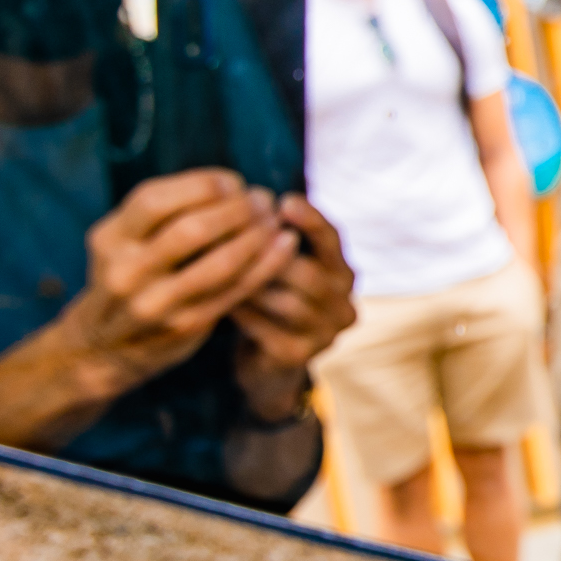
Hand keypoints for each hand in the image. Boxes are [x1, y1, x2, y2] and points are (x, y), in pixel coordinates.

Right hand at [53, 170, 298, 398]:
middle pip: (191, 229)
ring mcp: (157, 302)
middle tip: (262, 199)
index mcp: (110, 239)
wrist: (104, 347)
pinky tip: (285, 247)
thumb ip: (163, 216)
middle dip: (236, 209)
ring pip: (220, 263)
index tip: (232, 182)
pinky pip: (235, 290)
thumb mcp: (125, 242)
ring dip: (256, 236)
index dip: (200, 185)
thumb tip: (231, 186)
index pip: (155, 199)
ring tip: (274, 221)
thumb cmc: (129, 277)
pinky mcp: (186, 325)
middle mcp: (127, 271)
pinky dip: (265, 265)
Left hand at [230, 193, 357, 415]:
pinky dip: (242, 311)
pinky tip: (219, 301)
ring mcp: (324, 333)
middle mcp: (342, 303)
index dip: (311, 220)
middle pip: (310, 273)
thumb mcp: (280, 264)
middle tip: (230, 239)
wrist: (266, 362)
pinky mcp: (299, 356)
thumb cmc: (269, 299)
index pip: (332, 240)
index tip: (283, 201)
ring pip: (287, 301)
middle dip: (269, 256)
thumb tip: (249, 198)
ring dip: (251, 284)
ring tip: (217, 269)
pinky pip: (266, 328)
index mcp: (342, 273)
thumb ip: (276, 237)